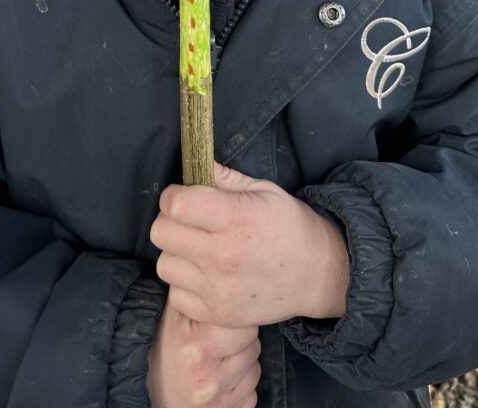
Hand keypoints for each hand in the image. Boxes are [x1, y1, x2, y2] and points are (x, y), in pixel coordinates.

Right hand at [146, 299, 259, 407]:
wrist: (154, 396)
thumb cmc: (167, 350)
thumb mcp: (175, 318)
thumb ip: (194, 292)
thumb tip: (215, 258)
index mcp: (194, 346)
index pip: (238, 319)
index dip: (234, 314)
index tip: (224, 314)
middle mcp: (207, 376)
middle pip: (252, 342)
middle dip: (241, 337)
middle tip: (220, 338)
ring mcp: (219, 400)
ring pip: (255, 366)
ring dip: (243, 361)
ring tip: (219, 358)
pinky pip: (253, 391)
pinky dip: (243, 384)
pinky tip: (223, 379)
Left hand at [150, 163, 348, 327]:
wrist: (317, 272)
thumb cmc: (289, 225)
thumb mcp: (262, 190)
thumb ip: (223, 177)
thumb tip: (194, 163)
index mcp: (235, 218)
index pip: (175, 204)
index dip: (173, 196)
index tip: (183, 196)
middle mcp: (223, 255)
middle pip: (161, 233)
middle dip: (170, 221)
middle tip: (188, 221)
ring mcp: (219, 289)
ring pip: (165, 265)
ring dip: (176, 254)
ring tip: (199, 249)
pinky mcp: (218, 314)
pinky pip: (176, 296)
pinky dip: (185, 285)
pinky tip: (205, 275)